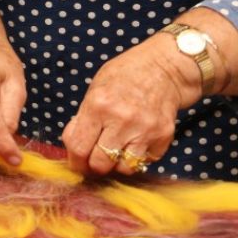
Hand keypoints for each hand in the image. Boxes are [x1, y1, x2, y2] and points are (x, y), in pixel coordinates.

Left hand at [61, 36, 195, 176]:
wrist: (163, 69)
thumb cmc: (123, 76)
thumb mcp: (94, 90)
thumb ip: (83, 118)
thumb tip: (73, 146)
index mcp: (98, 106)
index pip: (79, 147)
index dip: (75, 161)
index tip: (76, 163)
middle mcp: (121, 120)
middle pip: (100, 164)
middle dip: (94, 165)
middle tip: (94, 159)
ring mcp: (145, 130)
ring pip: (124, 169)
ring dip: (116, 164)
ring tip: (115, 150)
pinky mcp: (163, 137)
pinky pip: (145, 162)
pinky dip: (137, 158)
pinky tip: (133, 143)